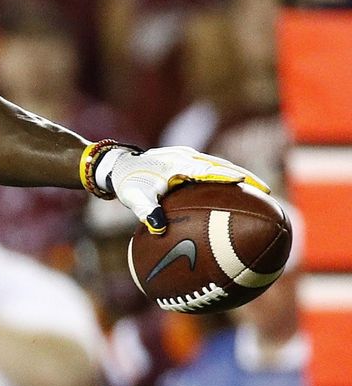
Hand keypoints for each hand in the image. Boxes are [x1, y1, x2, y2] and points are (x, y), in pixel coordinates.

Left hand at [101, 146, 270, 233]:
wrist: (118, 166)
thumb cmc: (128, 183)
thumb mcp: (135, 199)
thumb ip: (147, 211)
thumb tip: (159, 228)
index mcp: (176, 164)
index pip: (206, 169)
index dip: (225, 175)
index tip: (245, 180)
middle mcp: (185, 157)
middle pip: (220, 164)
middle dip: (244, 176)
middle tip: (266, 190)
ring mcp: (187, 157)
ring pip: (219, 164)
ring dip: (239, 175)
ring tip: (261, 190)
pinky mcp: (187, 161)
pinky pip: (212, 167)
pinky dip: (227, 175)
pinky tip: (239, 190)